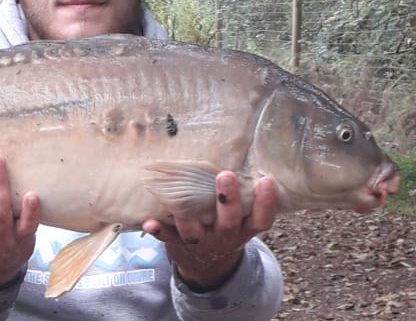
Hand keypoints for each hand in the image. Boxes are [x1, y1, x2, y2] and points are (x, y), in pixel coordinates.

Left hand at [142, 171, 276, 291]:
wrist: (207, 261)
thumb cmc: (227, 224)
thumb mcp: (243, 216)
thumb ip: (245, 194)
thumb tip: (250, 154)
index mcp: (244, 229)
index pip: (261, 220)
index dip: (266, 202)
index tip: (267, 180)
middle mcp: (225, 237)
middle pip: (229, 223)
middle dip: (228, 200)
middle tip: (226, 175)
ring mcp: (201, 241)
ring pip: (195, 233)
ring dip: (188, 219)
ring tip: (181, 202)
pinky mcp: (179, 242)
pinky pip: (168, 237)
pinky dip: (158, 230)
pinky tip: (148, 222)